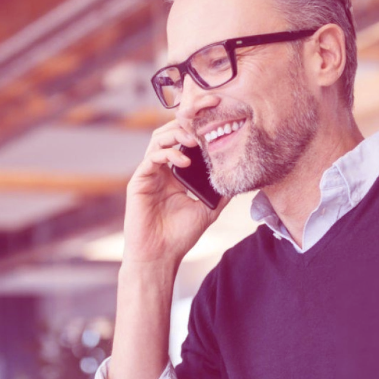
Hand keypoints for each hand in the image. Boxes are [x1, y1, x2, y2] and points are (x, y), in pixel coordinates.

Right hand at [122, 120, 226, 267]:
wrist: (160, 256)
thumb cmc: (180, 236)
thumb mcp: (208, 209)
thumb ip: (220, 192)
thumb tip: (240, 178)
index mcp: (175, 173)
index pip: (183, 141)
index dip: (196, 128)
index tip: (215, 122)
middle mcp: (161, 170)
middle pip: (169, 133)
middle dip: (186, 123)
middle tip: (205, 123)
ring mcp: (149, 174)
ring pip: (158, 140)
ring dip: (176, 134)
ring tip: (195, 140)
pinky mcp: (138, 182)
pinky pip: (150, 158)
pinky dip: (167, 154)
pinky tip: (184, 162)